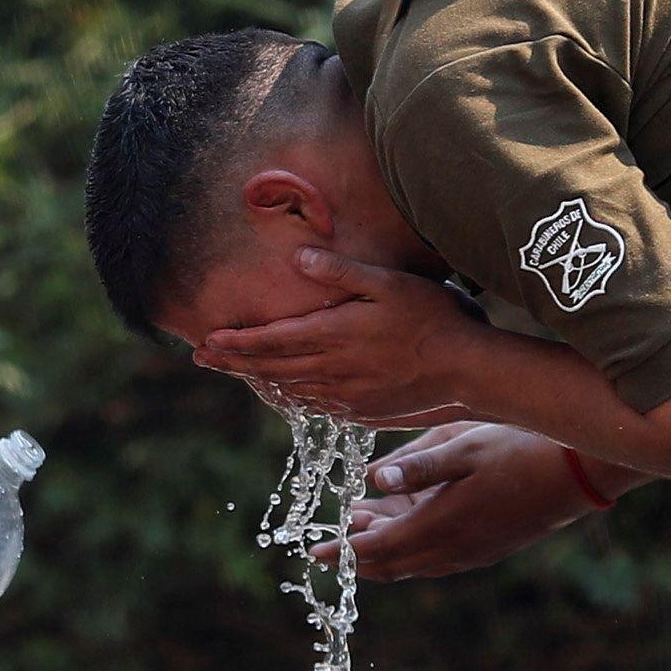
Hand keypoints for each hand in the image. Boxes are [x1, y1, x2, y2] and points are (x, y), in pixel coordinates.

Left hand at [193, 250, 482, 425]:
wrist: (468, 370)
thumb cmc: (433, 318)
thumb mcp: (388, 283)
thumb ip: (340, 271)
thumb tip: (296, 259)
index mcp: (332, 336)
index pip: (270, 341)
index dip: (235, 344)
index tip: (204, 342)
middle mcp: (332, 371)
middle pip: (271, 369)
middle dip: (234, 363)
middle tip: (203, 358)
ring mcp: (347, 396)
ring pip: (290, 390)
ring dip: (260, 380)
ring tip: (239, 371)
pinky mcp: (363, 412)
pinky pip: (316, 406)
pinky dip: (292, 397)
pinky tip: (288, 391)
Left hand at [341, 422, 614, 579]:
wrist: (576, 475)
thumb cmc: (518, 450)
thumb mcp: (465, 446)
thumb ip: (418, 464)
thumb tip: (372, 478)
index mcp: (440, 525)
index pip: (376, 549)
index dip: (342, 552)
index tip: (312, 553)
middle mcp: (452, 550)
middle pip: (390, 565)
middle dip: (356, 557)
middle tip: (326, 549)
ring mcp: (471, 554)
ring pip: (413, 564)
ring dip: (383, 553)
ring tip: (360, 531)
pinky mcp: (486, 550)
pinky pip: (435, 560)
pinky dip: (410, 551)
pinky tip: (406, 530)